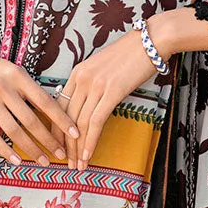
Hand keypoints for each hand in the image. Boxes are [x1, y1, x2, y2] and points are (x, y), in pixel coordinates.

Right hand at [0, 55, 79, 167]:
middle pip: (31, 120)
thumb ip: (29, 89)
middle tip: (62, 154)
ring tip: (43, 161)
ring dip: (31, 149)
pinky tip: (17, 160)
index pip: (46, 101)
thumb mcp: (14, 71)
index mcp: (19, 76)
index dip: (62, 119)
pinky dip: (5, 150)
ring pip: (14, 130)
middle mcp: (5, 88)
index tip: (75, 133)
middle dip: (49, 140)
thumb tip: (53, 112)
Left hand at [52, 28, 158, 170]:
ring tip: (77, 166)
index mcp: (77, 72)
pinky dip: (90, 141)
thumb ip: (92, 82)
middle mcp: (82, 79)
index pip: (59, 106)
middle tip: (65, 164)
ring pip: (80, 123)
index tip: (58, 147)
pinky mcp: (112, 92)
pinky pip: (96, 122)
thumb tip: (90, 103)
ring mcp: (96, 85)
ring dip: (77, 149)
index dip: (56, 130)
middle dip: (65, 145)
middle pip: (66, 118)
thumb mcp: (103, 66)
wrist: (151, 41)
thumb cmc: (132, 53)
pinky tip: (88, 155)